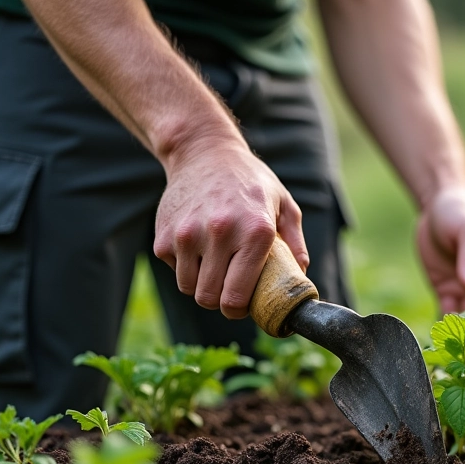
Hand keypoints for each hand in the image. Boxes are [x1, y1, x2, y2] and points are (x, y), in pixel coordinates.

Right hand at [152, 139, 307, 319]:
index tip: (244, 306)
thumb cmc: (250, 182)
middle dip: (221, 302)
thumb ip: (295, 243)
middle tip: (229, 290)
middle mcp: (220, 233)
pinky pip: (174, 269)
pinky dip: (185, 266)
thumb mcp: (284, 204)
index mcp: (255, 231)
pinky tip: (198, 246)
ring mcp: (187, 235)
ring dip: (202, 284)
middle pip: (210, 299)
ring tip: (215, 265)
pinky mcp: (164, 235)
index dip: (241, 310)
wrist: (204, 153)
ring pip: (190, 288)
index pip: (237, 297)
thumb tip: (301, 276)